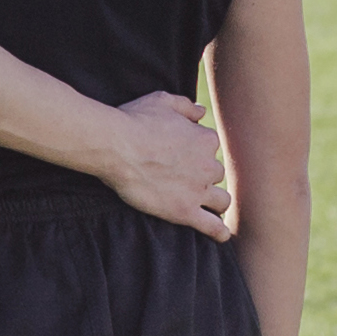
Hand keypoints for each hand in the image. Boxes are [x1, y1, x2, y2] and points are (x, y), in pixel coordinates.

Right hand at [108, 90, 233, 239]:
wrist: (115, 146)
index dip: (195, 150)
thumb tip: (201, 112)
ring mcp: (198, 190)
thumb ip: (186, 106)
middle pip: (215, 173)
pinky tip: (221, 235)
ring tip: (206, 205)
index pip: (209, 147)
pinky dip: (219, 231)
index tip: (179, 153)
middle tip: (182, 177)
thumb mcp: (161, 101)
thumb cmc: (134, 120)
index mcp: (205, 139)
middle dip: (203, 175)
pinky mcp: (184, 211)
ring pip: (221, 200)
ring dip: (215, 201)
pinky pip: (212, 226)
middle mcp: (208, 165)